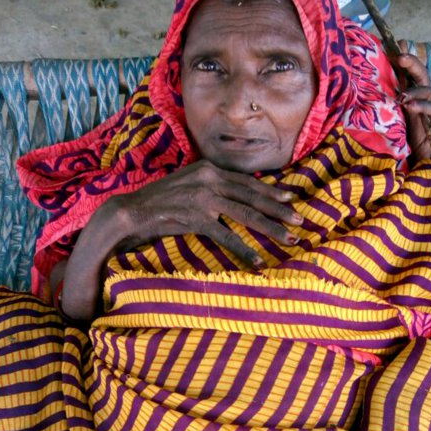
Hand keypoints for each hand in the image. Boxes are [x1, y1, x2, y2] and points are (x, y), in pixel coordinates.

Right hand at [110, 159, 302, 267]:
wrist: (132, 211)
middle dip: (279, 209)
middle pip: (253, 195)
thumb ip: (212, 189)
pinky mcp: (195, 217)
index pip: (247, 181)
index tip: (290, 198)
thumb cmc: (160, 203)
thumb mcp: (189, 187)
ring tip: (289, 238)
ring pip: (246, 214)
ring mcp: (203, 197)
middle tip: (299, 220)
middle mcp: (209, 178)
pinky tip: (257, 261)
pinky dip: (243, 249)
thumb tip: (236, 198)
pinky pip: (225, 236)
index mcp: (209, 169)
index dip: (271, 191)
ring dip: (270, 228)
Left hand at [394, 53, 430, 176]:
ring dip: (414, 89)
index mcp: (417, 107)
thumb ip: (393, 122)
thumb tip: (368, 113)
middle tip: (398, 54)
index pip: (411, 80)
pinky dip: (424, 106)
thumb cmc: (422, 157)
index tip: (391, 49)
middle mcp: (430, 106)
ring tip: (401, 95)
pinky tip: (411, 105)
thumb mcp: (402, 136)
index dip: (403, 65)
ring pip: (429, 91)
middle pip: (421, 78)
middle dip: (411, 64)